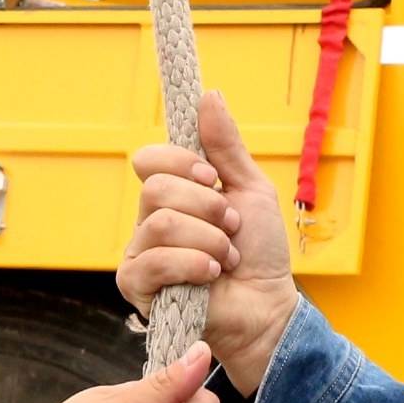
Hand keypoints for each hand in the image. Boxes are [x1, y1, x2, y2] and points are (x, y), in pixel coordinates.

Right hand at [121, 90, 299, 394]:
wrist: (267, 307)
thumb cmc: (259, 253)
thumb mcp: (250, 189)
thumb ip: (226, 147)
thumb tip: (209, 95)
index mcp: (172, 194)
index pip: (149, 159)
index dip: (180, 162)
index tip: (212, 178)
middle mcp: (149, 219)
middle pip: (157, 189)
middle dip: (207, 207)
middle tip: (231, 228)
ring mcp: (139, 252)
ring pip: (160, 224)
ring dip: (208, 240)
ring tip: (227, 258)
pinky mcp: (136, 286)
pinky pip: (152, 262)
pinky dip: (191, 264)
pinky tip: (212, 275)